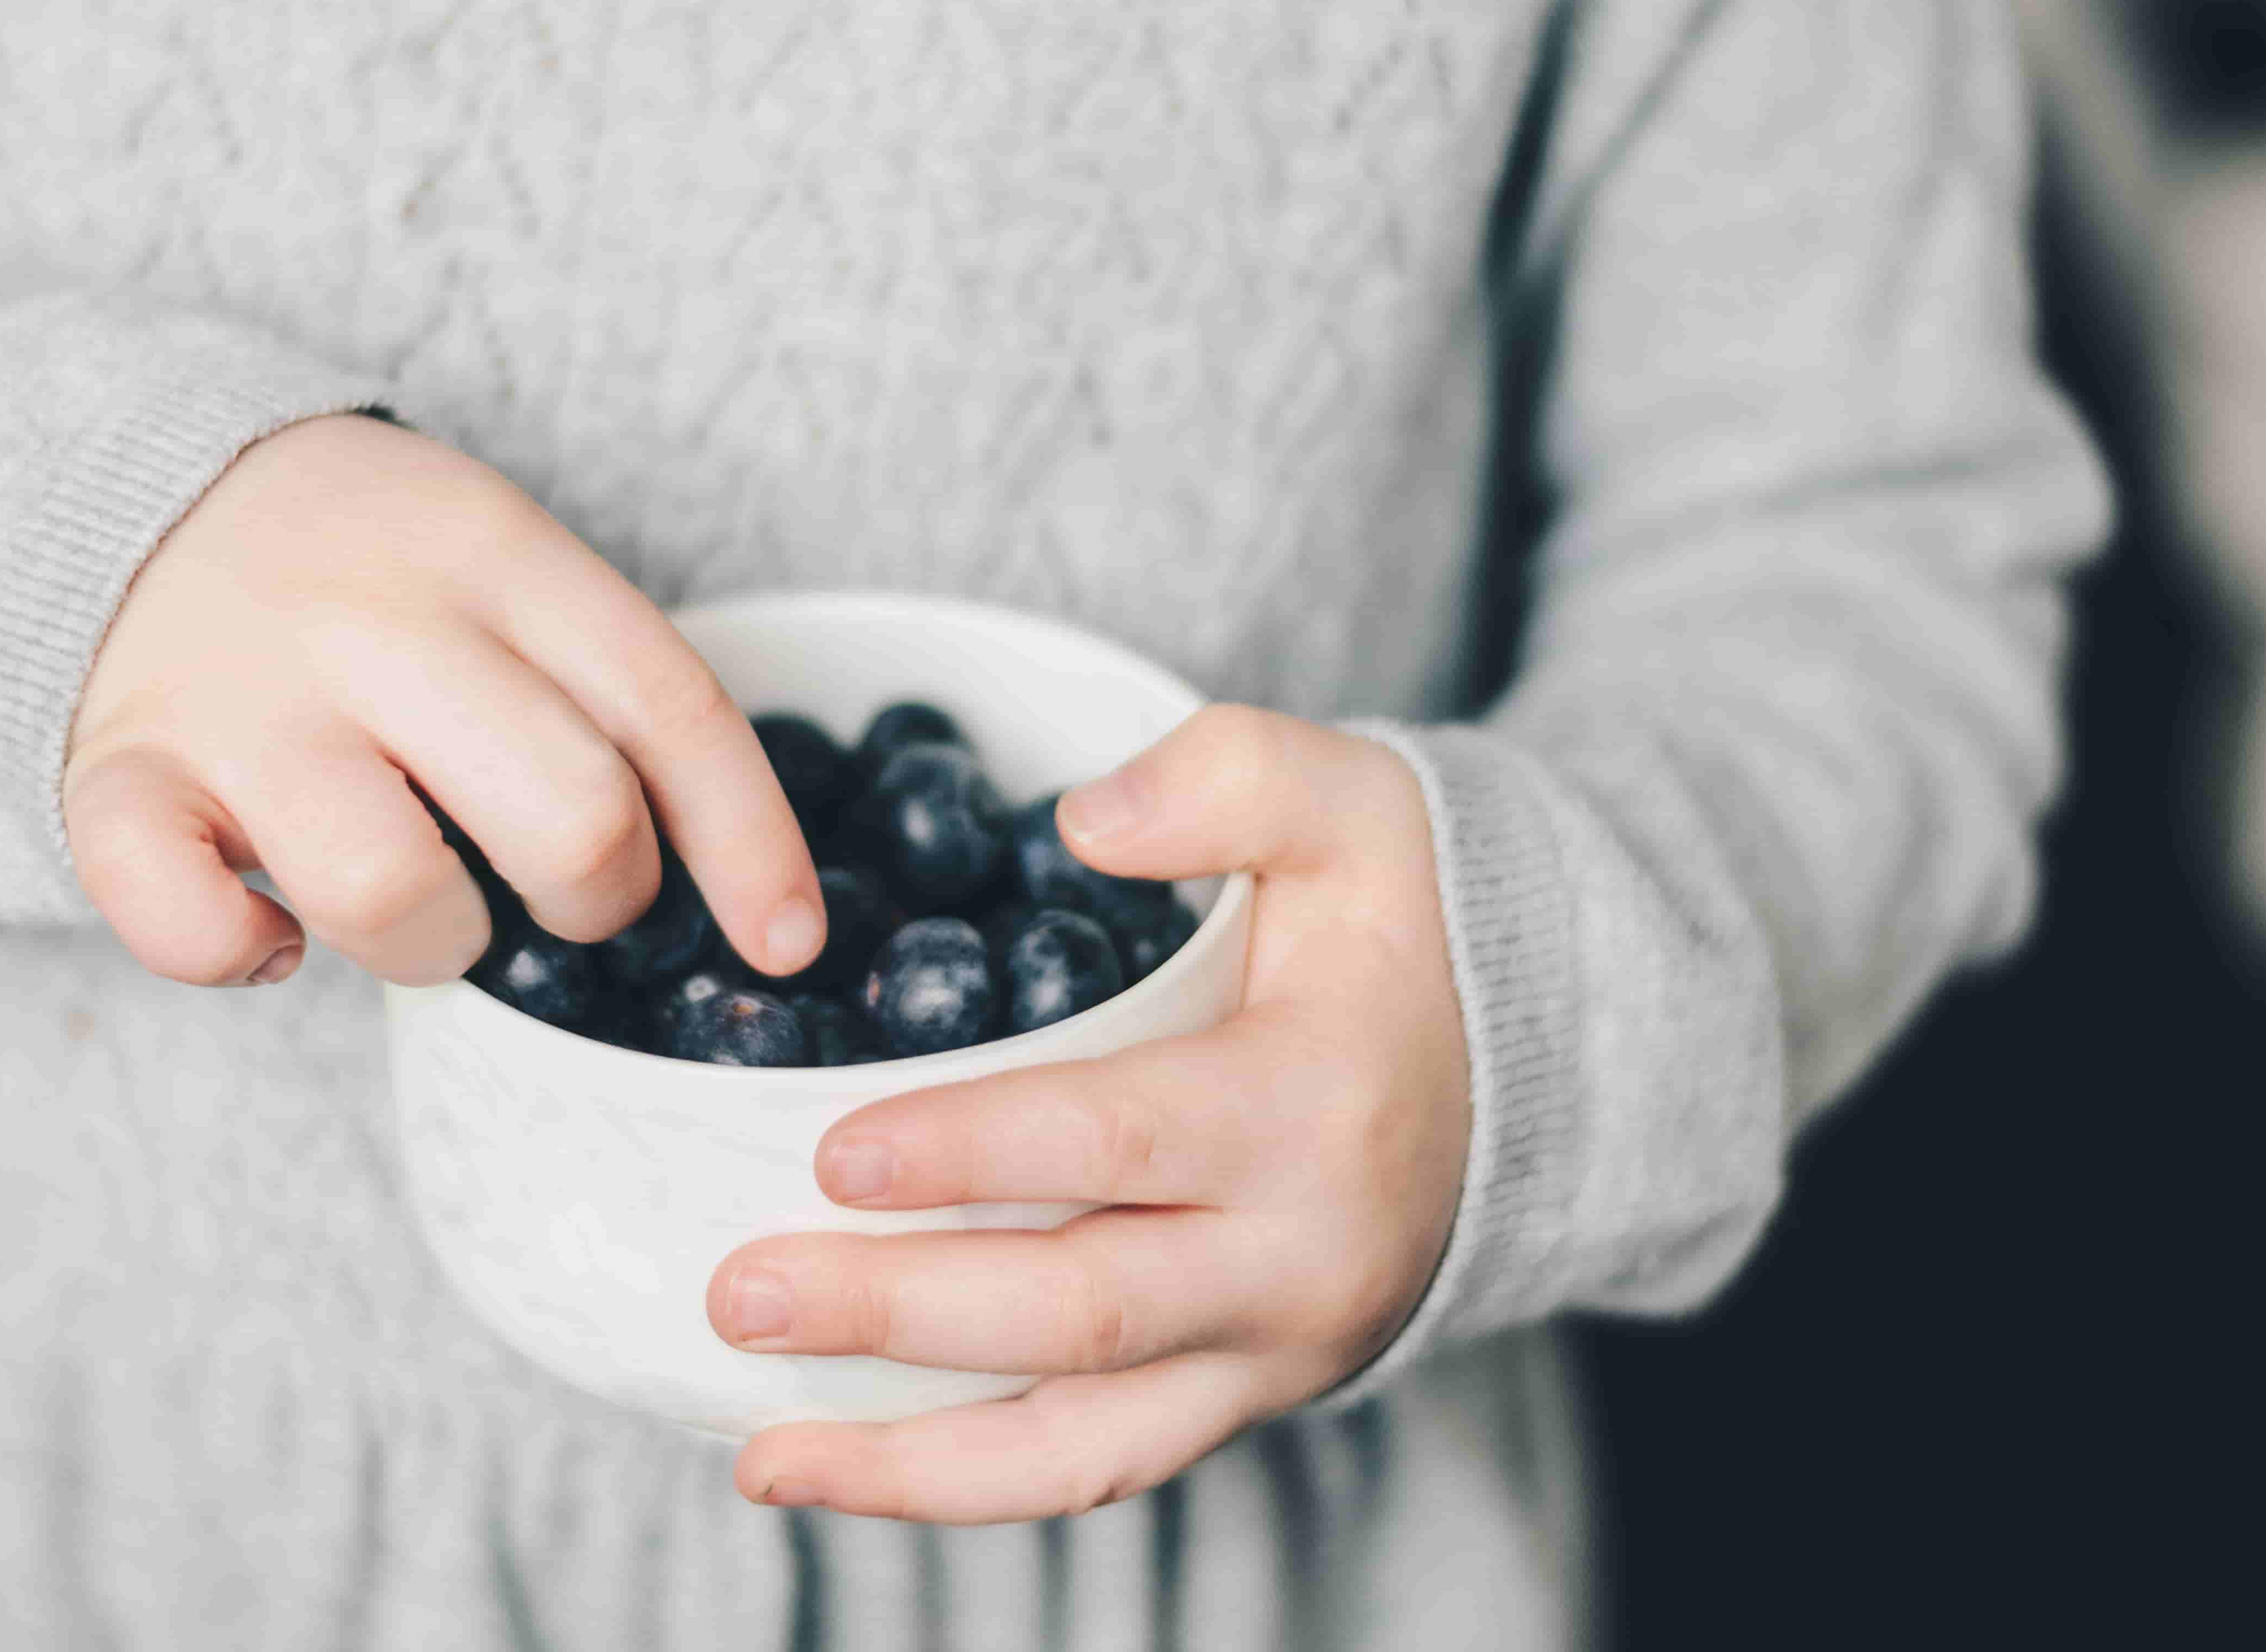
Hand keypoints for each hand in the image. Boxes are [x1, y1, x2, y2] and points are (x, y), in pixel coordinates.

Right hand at [63, 413, 823, 986]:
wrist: (136, 483)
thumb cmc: (372, 571)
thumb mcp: (504, 564)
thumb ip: (602, 685)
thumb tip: (744, 886)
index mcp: (493, 551)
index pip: (669, 709)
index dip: (750, 845)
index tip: (785, 940)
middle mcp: (372, 618)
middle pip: (569, 817)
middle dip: (598, 897)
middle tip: (562, 888)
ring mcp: (238, 699)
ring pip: (392, 892)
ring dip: (438, 946)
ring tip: (422, 908)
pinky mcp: (116, 773)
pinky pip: (186, 920)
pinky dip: (238, 954)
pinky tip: (272, 933)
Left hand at [709, 707, 1470, 1521]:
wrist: (1527, 1075)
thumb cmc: (1404, 933)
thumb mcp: (1357, 806)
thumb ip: (1231, 776)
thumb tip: (1081, 824)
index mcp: (1314, 1107)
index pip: (1120, 1142)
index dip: (974, 1153)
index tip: (830, 1153)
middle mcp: (1299, 1258)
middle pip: (1078, 1312)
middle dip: (896, 1313)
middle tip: (738, 1292)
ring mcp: (1272, 1351)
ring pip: (1081, 1445)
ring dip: (908, 1462)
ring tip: (758, 1453)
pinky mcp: (1241, 1398)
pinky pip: (1097, 1469)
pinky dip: (965, 1489)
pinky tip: (837, 1468)